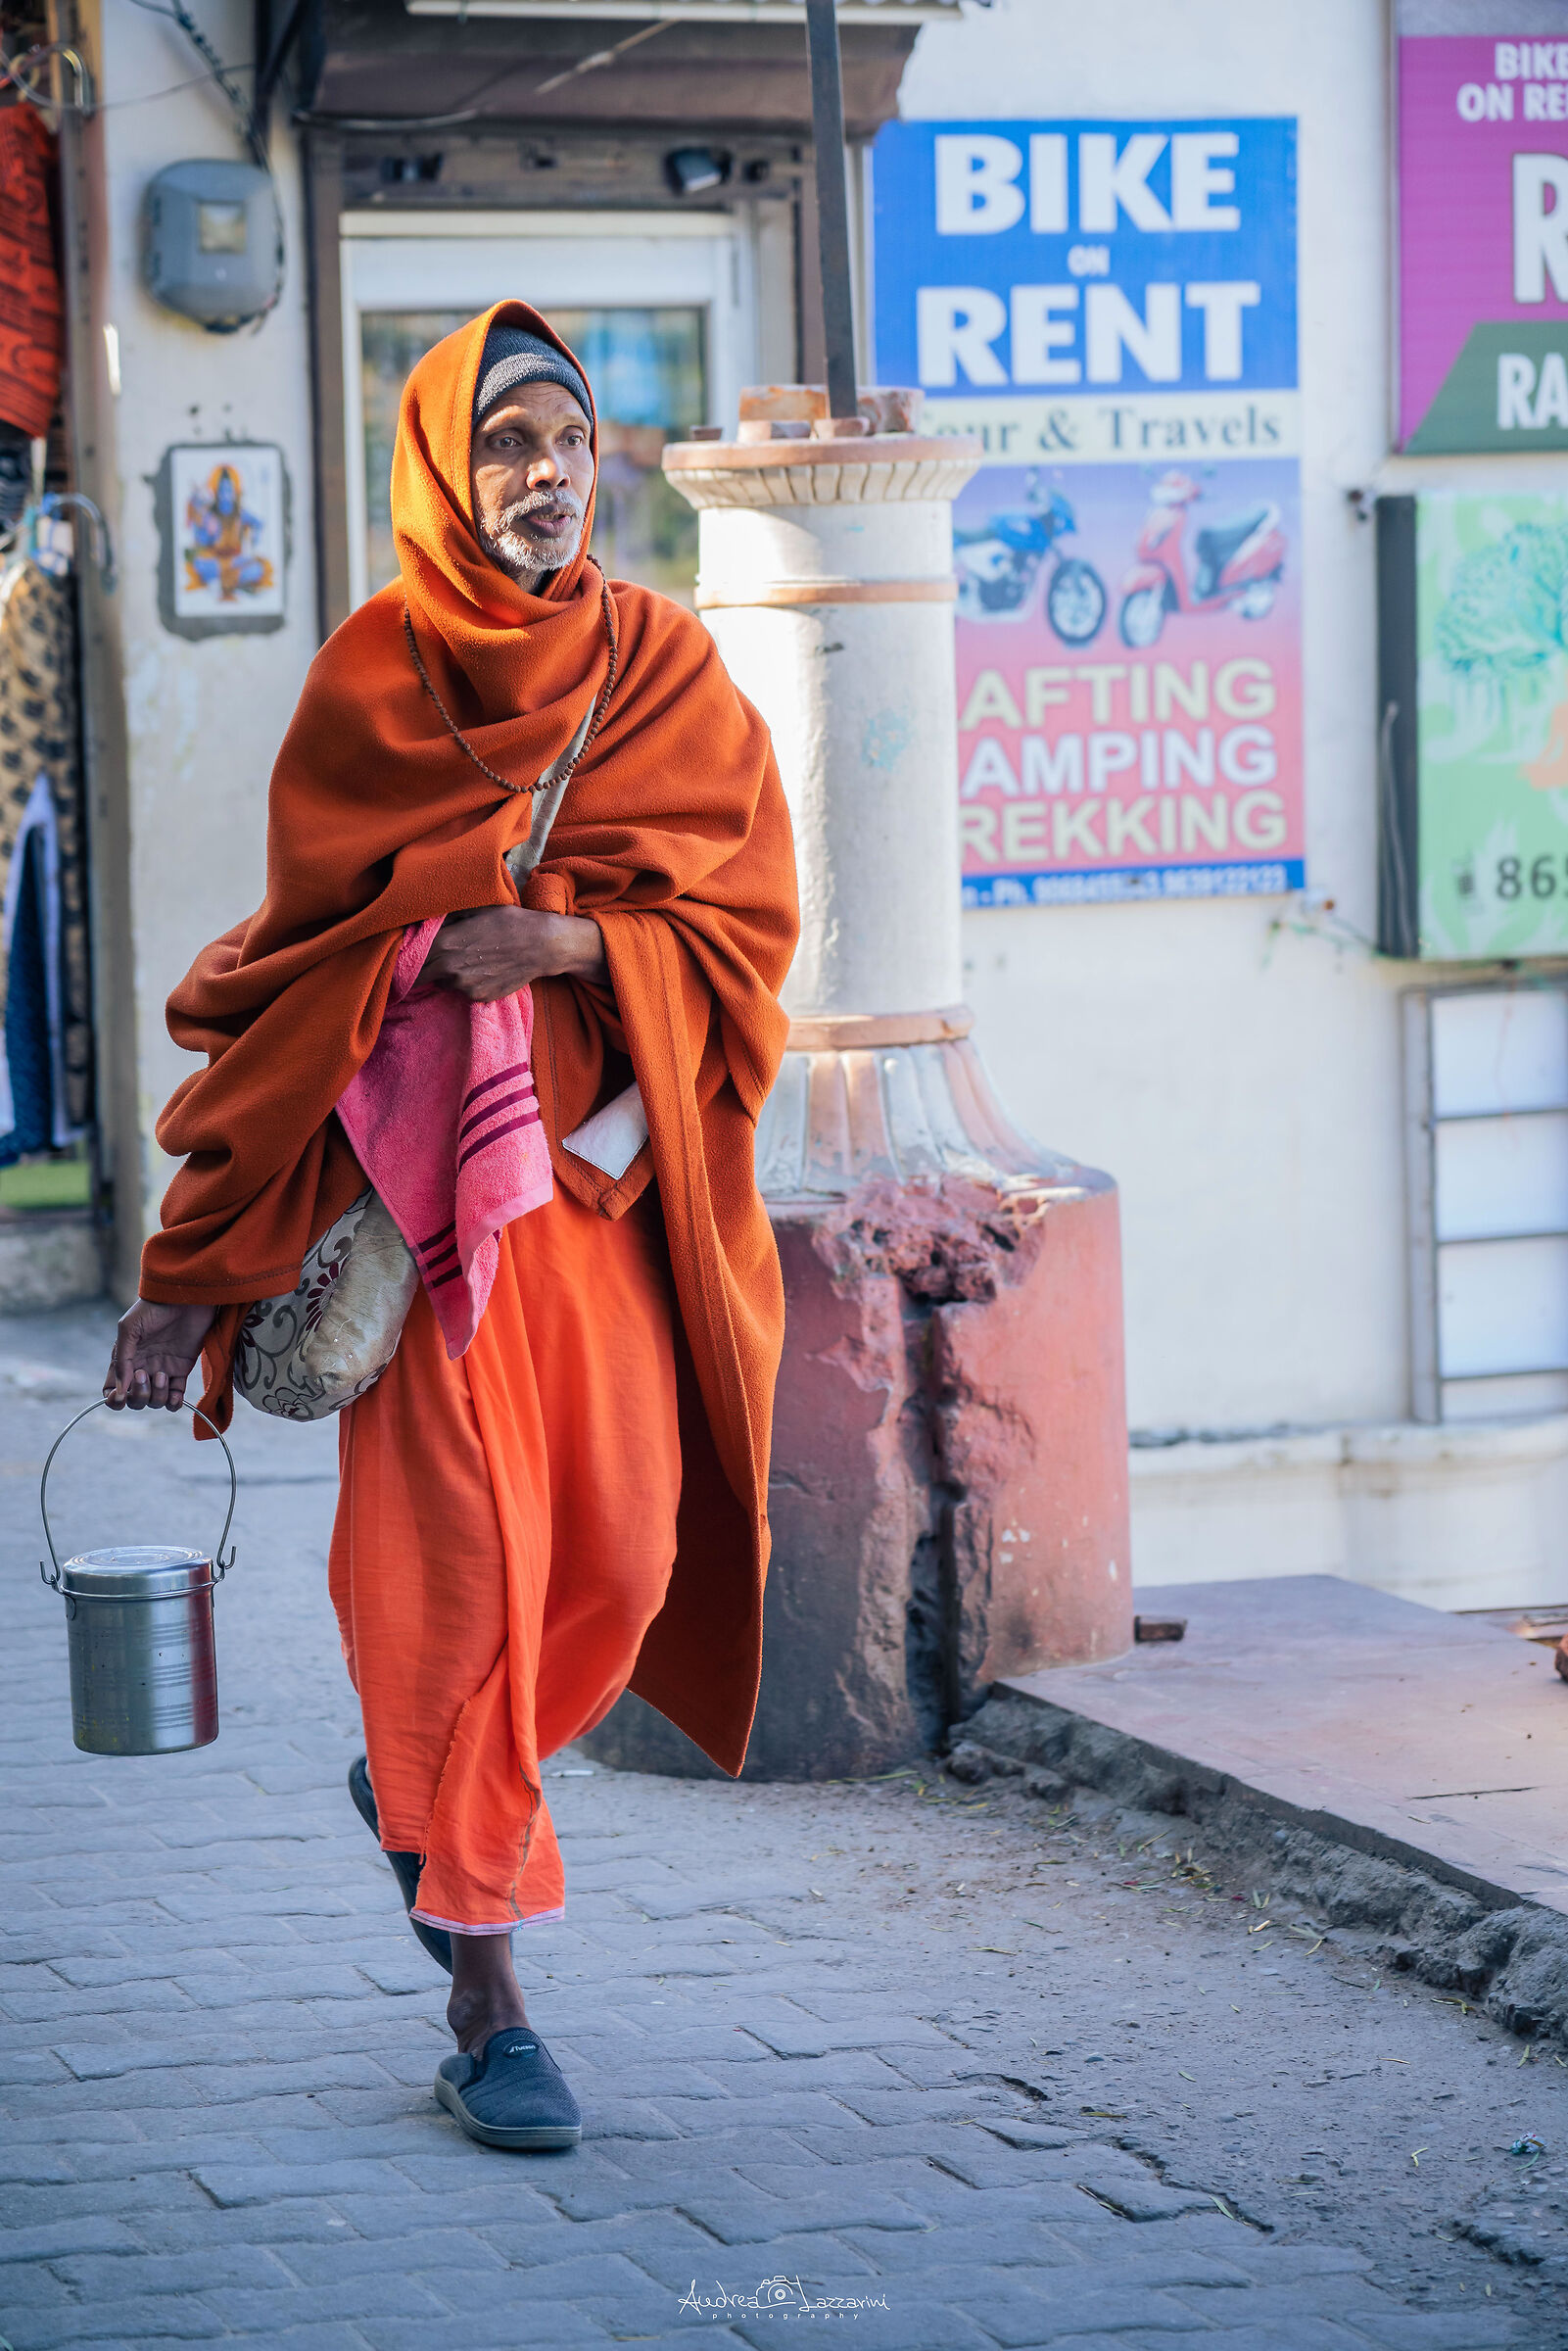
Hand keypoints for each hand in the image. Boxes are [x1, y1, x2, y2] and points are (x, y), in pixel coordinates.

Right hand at [104, 1299, 216, 1411]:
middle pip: (134, 1400)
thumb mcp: (130, 1329)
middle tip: (146, 1374)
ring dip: (158, 1396)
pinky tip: (175, 1394)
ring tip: (163, 1375)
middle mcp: (142, 1368)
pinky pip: (176, 1398)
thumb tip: (120, 1390)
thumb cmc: (153, 1308)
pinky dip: (174, 1403)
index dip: (114, 1399)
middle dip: (139, 1396)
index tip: (120, 1396)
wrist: (185, 1297)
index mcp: (125, 1359)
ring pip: (155, 1402)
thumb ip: (123, 1360)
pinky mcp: (181, 1370)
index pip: (112, 1389)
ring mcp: (162, 1371)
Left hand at [422, 906, 605, 1001]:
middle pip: (420, 975)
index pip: (412, 955)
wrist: (541, 945)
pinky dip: (466, 983)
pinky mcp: (479, 997)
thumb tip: (426, 919)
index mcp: (446, 943)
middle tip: (423, 962)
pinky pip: (463, 991)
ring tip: (464, 960)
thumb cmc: (509, 921)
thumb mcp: (476, 909)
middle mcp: (450, 969)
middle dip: (419, 969)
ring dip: (446, 974)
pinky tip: (481, 969)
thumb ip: (448, 917)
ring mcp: (465, 987)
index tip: (402, 954)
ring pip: (443, 982)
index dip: (405, 955)